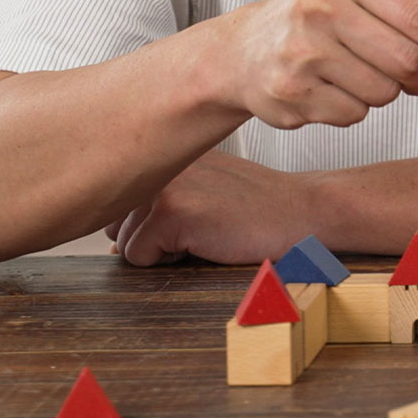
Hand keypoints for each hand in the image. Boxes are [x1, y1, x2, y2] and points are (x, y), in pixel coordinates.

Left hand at [106, 151, 315, 265]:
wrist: (303, 211)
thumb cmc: (262, 208)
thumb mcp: (209, 190)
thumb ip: (164, 200)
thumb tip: (114, 240)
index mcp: (170, 154)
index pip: (123, 202)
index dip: (151, 225)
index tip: (192, 219)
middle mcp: (162, 163)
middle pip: (116, 224)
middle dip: (151, 239)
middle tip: (202, 227)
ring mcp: (165, 185)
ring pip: (123, 243)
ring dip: (160, 251)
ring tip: (205, 232)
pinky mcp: (171, 212)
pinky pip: (138, 257)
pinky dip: (168, 263)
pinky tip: (206, 241)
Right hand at [211, 0, 417, 130]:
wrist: (242, 49)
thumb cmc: (320, 21)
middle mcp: (321, 6)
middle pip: (408, 62)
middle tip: (411, 76)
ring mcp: (301, 49)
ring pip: (383, 93)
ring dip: (382, 92)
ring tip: (350, 71)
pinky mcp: (289, 91)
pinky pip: (354, 115)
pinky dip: (352, 109)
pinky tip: (326, 88)